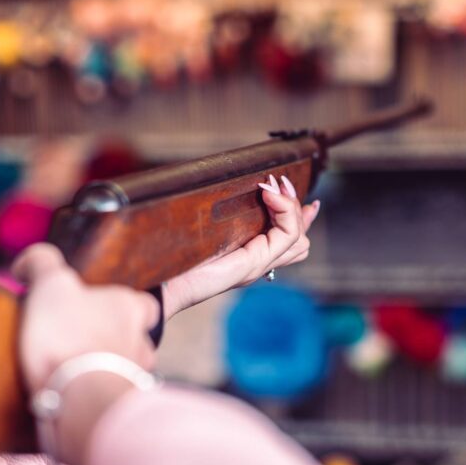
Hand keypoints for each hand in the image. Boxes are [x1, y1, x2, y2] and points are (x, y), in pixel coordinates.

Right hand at [12, 243, 159, 394]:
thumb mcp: (51, 284)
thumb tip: (29, 261)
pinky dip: (91, 397)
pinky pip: (106, 399)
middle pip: (132, 338)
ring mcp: (133, 378)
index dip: (122, 304)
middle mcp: (141, 343)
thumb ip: (43, 263)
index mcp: (132, 308)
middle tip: (76, 341)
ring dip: (101, 370)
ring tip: (70, 371)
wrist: (77, 397)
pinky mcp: (117, 408)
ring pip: (122, 371)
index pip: (143, 303)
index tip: (95, 308)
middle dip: (109, 340)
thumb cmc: (69, 333)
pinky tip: (68, 396)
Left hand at [161, 174, 319, 319]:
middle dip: (296, 208)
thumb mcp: (208, 229)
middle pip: (300, 241)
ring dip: (291, 207)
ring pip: (298, 238)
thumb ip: (225, 217)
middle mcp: (258, 263)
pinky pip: (288, 235)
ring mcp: (259, 264)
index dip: (301, 218)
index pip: (289, 242)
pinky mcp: (255, 262)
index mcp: (248, 256)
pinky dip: (285, 210)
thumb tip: (235, 192)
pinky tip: (269, 195)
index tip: (300, 195)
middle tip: (282, 184)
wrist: (164, 280)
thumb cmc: (176, 255)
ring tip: (273, 189)